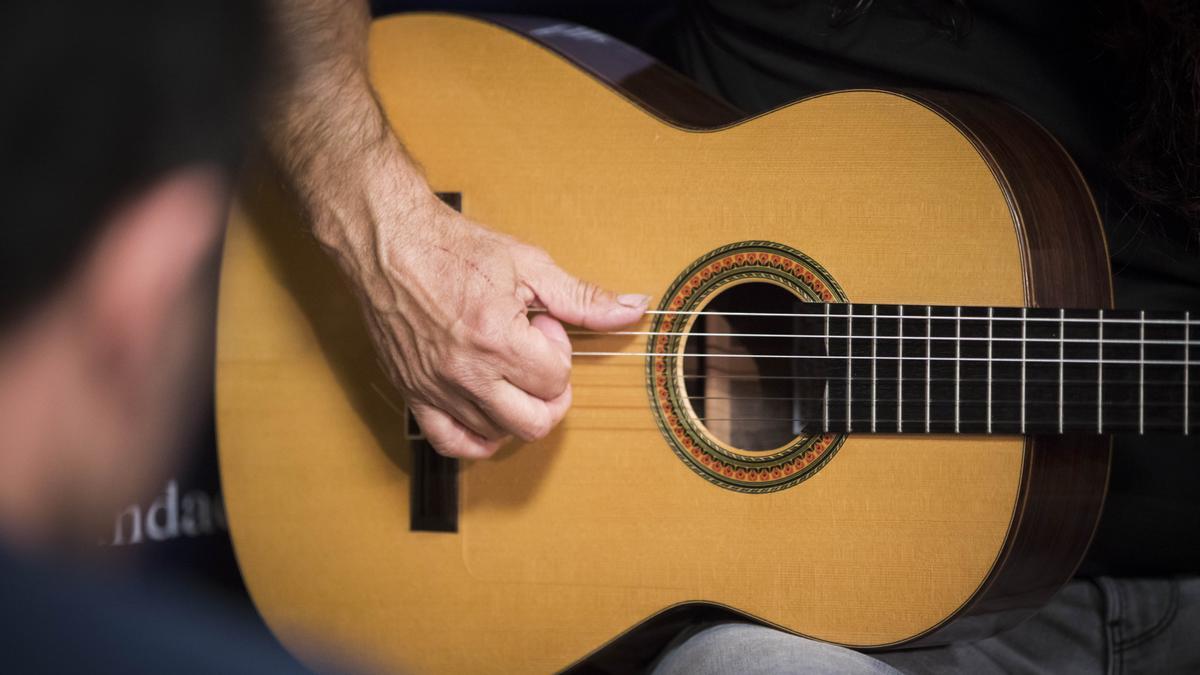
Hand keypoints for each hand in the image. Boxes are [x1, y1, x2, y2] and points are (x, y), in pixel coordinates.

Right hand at [338, 194, 647, 457]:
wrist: (388, 243)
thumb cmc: (453, 248)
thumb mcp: (528, 264)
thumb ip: (581, 296)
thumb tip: (633, 308)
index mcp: (497, 338)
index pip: (555, 380)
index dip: (558, 352)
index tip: (541, 325)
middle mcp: (466, 372)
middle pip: (534, 422)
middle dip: (550, 394)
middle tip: (538, 360)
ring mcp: (437, 388)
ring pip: (498, 434)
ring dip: (516, 408)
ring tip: (505, 368)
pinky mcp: (413, 393)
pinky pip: (451, 443)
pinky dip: (478, 438)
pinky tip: (489, 412)